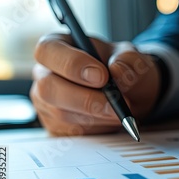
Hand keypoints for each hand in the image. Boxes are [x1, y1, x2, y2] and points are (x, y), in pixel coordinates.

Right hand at [31, 34, 159, 135]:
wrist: (132, 94)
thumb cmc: (124, 69)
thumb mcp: (132, 58)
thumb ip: (128, 60)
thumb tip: (118, 70)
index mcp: (57, 46)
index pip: (48, 51)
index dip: (71, 64)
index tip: (101, 76)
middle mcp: (45, 74)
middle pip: (48, 88)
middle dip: (86, 99)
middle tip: (117, 103)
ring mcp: (47, 102)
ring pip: (61, 114)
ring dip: (97, 116)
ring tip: (121, 112)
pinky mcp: (56, 126)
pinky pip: (70, 132)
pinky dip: (96, 128)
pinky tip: (111, 121)